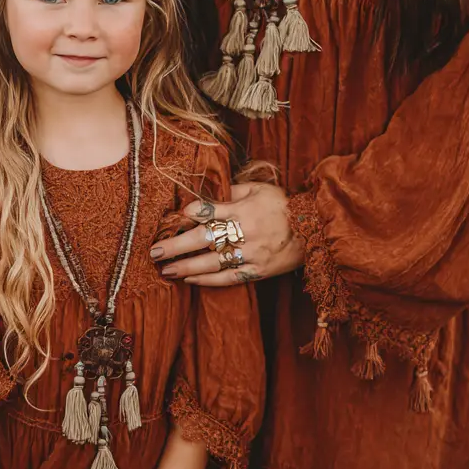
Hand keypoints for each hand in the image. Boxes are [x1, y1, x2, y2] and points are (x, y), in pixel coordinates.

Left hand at [150, 181, 304, 285]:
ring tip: (166, 270)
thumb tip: (207, 192)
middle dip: (176, 246)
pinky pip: (228, 277)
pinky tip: (189, 279)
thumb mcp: (259, 188)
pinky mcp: (257, 270)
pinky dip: (207, 280)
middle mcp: (245, 232)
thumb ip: (233, 190)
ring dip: (186, 267)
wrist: (315, 229)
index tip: (173, 217)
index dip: (190, 214)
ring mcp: (251, 254)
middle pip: (204, 239)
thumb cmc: (282, 205)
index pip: (210, 211)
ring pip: (213, 262)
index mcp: (244, 209)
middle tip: (154, 252)